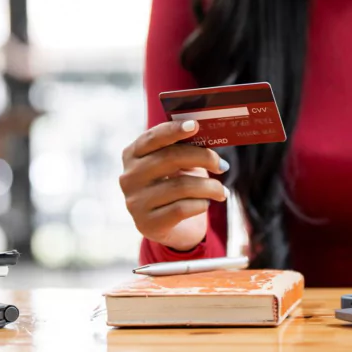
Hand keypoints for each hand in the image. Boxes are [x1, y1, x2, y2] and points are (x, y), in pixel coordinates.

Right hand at [120, 120, 228, 250]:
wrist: (171, 227)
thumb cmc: (175, 185)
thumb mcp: (176, 165)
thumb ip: (184, 149)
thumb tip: (209, 139)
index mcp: (133, 155)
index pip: (153, 138)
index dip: (173, 130)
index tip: (195, 125)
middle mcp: (129, 177)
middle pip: (170, 158)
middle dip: (203, 158)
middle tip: (222, 165)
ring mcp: (136, 201)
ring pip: (180, 186)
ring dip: (209, 187)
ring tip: (222, 191)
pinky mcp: (147, 223)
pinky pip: (182, 209)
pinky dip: (201, 204)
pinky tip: (206, 204)